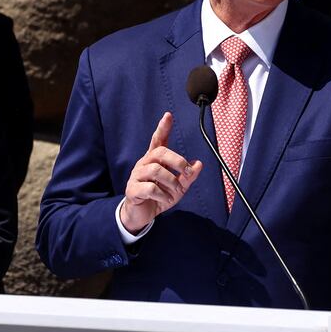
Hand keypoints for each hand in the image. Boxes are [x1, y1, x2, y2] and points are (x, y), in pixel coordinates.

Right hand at [119, 112, 202, 233]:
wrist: (142, 215)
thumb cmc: (159, 197)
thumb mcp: (178, 188)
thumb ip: (188, 176)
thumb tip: (198, 163)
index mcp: (154, 160)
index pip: (157, 140)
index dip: (162, 128)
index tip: (168, 115)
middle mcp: (144, 164)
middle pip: (159, 152)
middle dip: (177, 161)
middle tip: (187, 172)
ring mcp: (136, 176)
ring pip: (155, 170)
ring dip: (171, 181)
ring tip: (175, 190)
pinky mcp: (132, 190)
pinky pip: (150, 188)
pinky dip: (162, 195)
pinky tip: (164, 200)